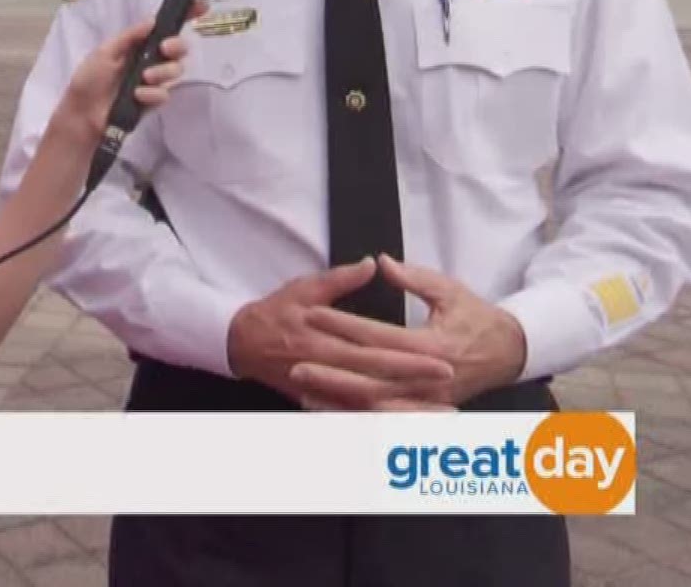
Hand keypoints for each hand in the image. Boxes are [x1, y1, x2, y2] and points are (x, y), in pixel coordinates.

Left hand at [58, 5, 206, 139]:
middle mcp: (149, 60)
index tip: (201, 7)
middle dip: (177, 46)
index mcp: (138, 44)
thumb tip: (152, 20)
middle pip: (178, 48)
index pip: (164, 27)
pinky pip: (164, 93)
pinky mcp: (153, 101)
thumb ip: (129, 36)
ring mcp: (153, 81)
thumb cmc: (89, 80)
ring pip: (176, 70)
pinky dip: (152, 93)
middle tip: (165, 49)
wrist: (82, 114)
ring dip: (163, 71)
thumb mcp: (105, 52)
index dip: (185, 16)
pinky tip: (138, 95)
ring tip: (145, 78)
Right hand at [226, 258, 455, 409]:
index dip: (411, 360)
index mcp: (323, 341)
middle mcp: (324, 370)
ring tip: (442, 416)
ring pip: (369, 408)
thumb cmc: (273, 313)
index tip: (444, 361)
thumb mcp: (302, 288)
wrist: (239, 344)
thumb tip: (372, 264)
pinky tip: (408, 426)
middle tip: (451, 387)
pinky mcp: (319, 403)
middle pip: (379, 385)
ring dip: (406, 413)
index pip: (375, 353)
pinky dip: (382, 424)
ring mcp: (321, 391)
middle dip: (418, 388)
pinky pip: (355, 418)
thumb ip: (338, 279)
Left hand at [294, 254, 527, 407]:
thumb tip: (380, 261)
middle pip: (372, 379)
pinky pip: (384, 419)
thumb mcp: (449, 291)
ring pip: (375, 406)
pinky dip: (356, 417)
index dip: (344, 326)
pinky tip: (330, 410)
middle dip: (332, 374)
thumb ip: (413, 278)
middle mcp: (428, 379)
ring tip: (304, 392)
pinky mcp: (425, 411)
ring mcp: (427, 401)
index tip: (313, 315)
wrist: (509, 353)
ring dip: (339, 401)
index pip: (379, 337)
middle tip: (296, 365)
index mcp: (433, 346)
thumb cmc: (476, 318)